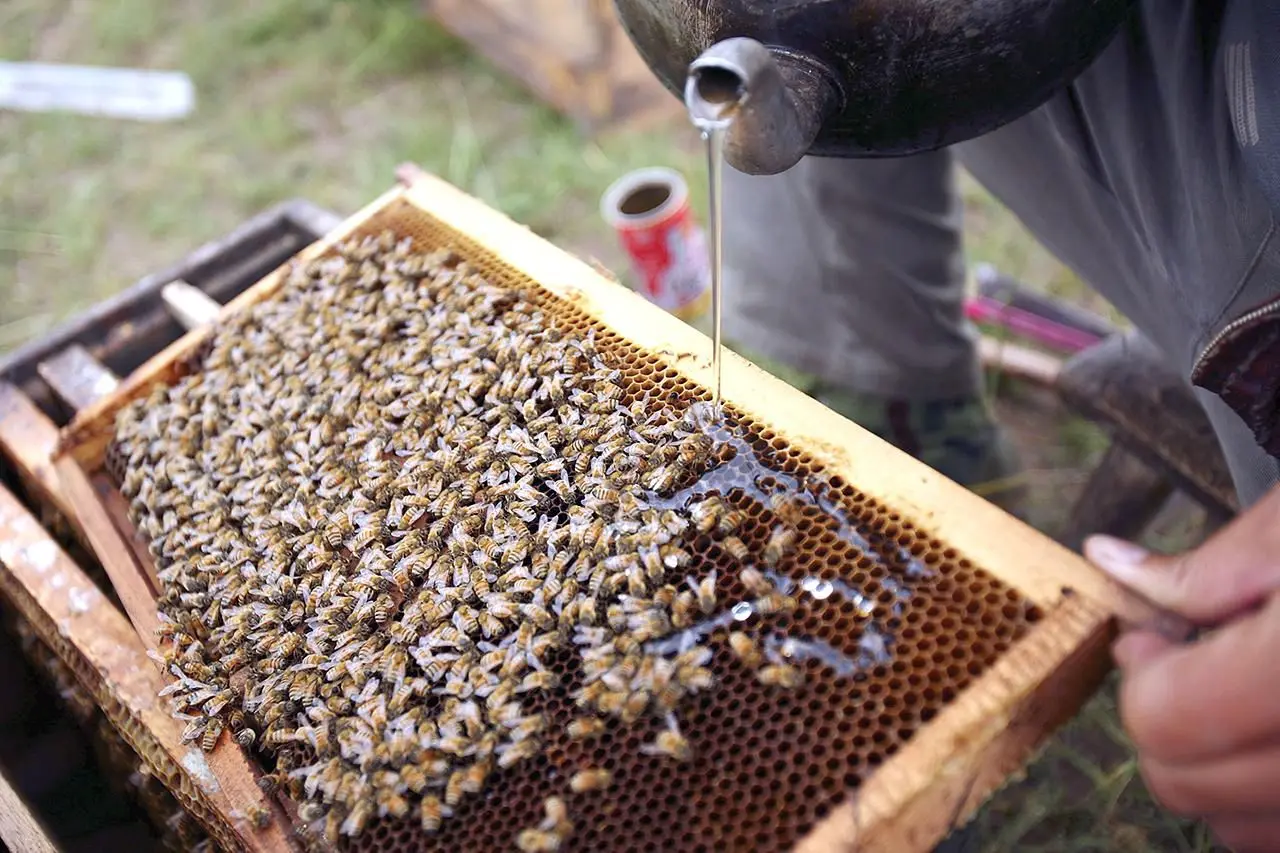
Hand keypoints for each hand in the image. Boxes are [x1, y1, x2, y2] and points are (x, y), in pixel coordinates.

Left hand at [1084, 485, 1279, 852]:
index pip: (1163, 721)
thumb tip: (1107, 561)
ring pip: (1237, 830)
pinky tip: (1275, 726)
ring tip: (1248, 694)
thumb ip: (1204, 568)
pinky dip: (1266, 796)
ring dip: (1218, 770)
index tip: (1155, 637)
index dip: (1142, 673)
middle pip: (1185, 785)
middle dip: (1169, 720)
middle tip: (1198, 661)